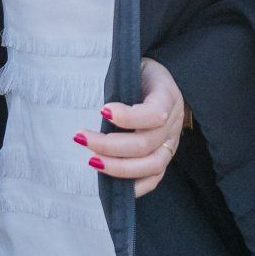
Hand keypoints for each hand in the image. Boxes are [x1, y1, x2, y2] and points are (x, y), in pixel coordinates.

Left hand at [76, 57, 185, 198]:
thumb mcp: (135, 69)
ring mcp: (171, 143)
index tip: (102, 111)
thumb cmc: (142, 76)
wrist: (162, 82)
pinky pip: (155, 179)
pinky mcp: (165, 157)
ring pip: (151, 165)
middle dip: (109, 145)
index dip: (127, 117)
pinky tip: (112, 184)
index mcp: (167, 96)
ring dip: (117, 167)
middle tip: (81, 137)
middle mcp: (173, 123)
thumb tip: (102, 113)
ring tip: (91, 160)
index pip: (154, 114)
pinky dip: (135, 186)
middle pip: (145, 144)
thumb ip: (122, 86)